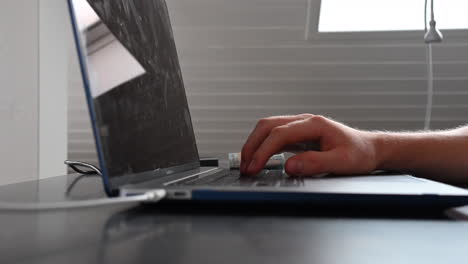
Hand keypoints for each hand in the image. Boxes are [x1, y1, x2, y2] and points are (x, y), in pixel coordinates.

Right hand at [240, 114, 378, 175]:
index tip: (255, 166)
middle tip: (245, 166)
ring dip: (255, 145)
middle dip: (252, 145)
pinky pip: (274, 136)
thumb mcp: (342, 162)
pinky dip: (262, 147)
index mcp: (314, 124)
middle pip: (268, 125)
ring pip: (268, 128)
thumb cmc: (360, 153)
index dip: (264, 150)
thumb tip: (289, 166)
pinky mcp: (298, 135)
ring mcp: (300, 126)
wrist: (370, 149)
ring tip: (247, 164)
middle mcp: (304, 121)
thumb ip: (316, 163)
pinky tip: (259, 159)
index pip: (280, 133)